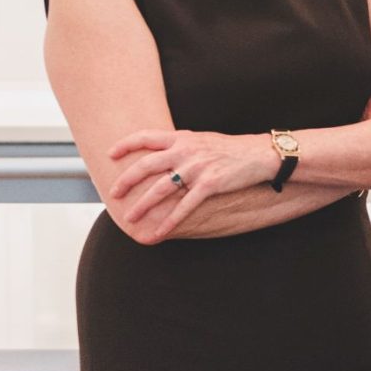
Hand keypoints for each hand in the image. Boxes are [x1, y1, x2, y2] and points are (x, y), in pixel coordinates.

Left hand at [106, 127, 277, 236]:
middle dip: (126, 181)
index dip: (125, 145)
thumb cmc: (230, 149)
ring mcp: (196, 168)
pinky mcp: (209, 185)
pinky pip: (184, 206)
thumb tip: (161, 152)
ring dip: (143, 206)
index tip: (110, 154)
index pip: (146, 137)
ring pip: (160, 189)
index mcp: (182, 138)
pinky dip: (169, 221)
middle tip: (113, 193)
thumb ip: (180, 145)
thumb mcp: (202, 140)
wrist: (259, 154)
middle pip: (146, 165)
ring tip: (130, 218)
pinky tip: (159, 232)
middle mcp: (185, 151)